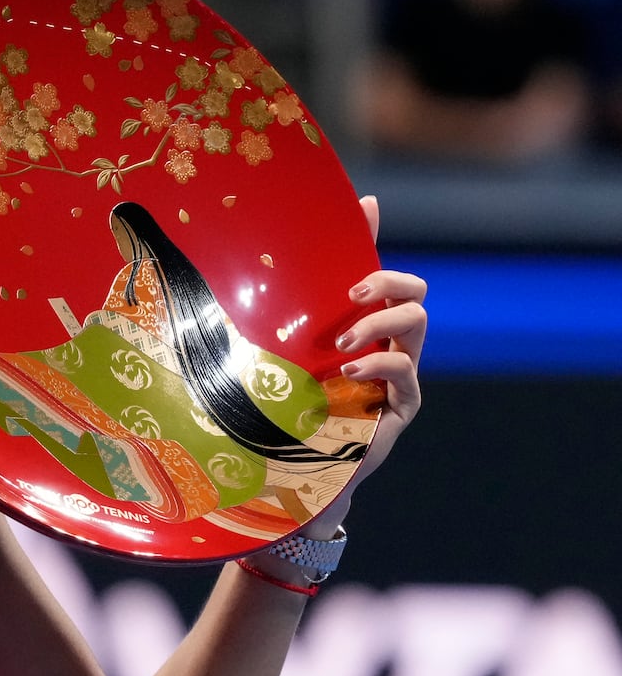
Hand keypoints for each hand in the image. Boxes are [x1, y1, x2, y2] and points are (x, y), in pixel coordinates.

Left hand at [306, 196, 425, 532]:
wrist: (289, 467)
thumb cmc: (281, 402)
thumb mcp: (274, 347)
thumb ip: (280, 311)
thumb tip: (258, 257)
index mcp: (357, 322)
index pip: (375, 268)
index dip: (375, 235)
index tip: (366, 208)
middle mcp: (384, 342)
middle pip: (414, 292)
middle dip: (389, 283)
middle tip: (353, 293)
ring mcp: (398, 373)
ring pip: (416, 325)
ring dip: (379, 323)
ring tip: (340, 342)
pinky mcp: (400, 406)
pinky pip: (405, 372)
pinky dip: (379, 363)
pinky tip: (350, 370)